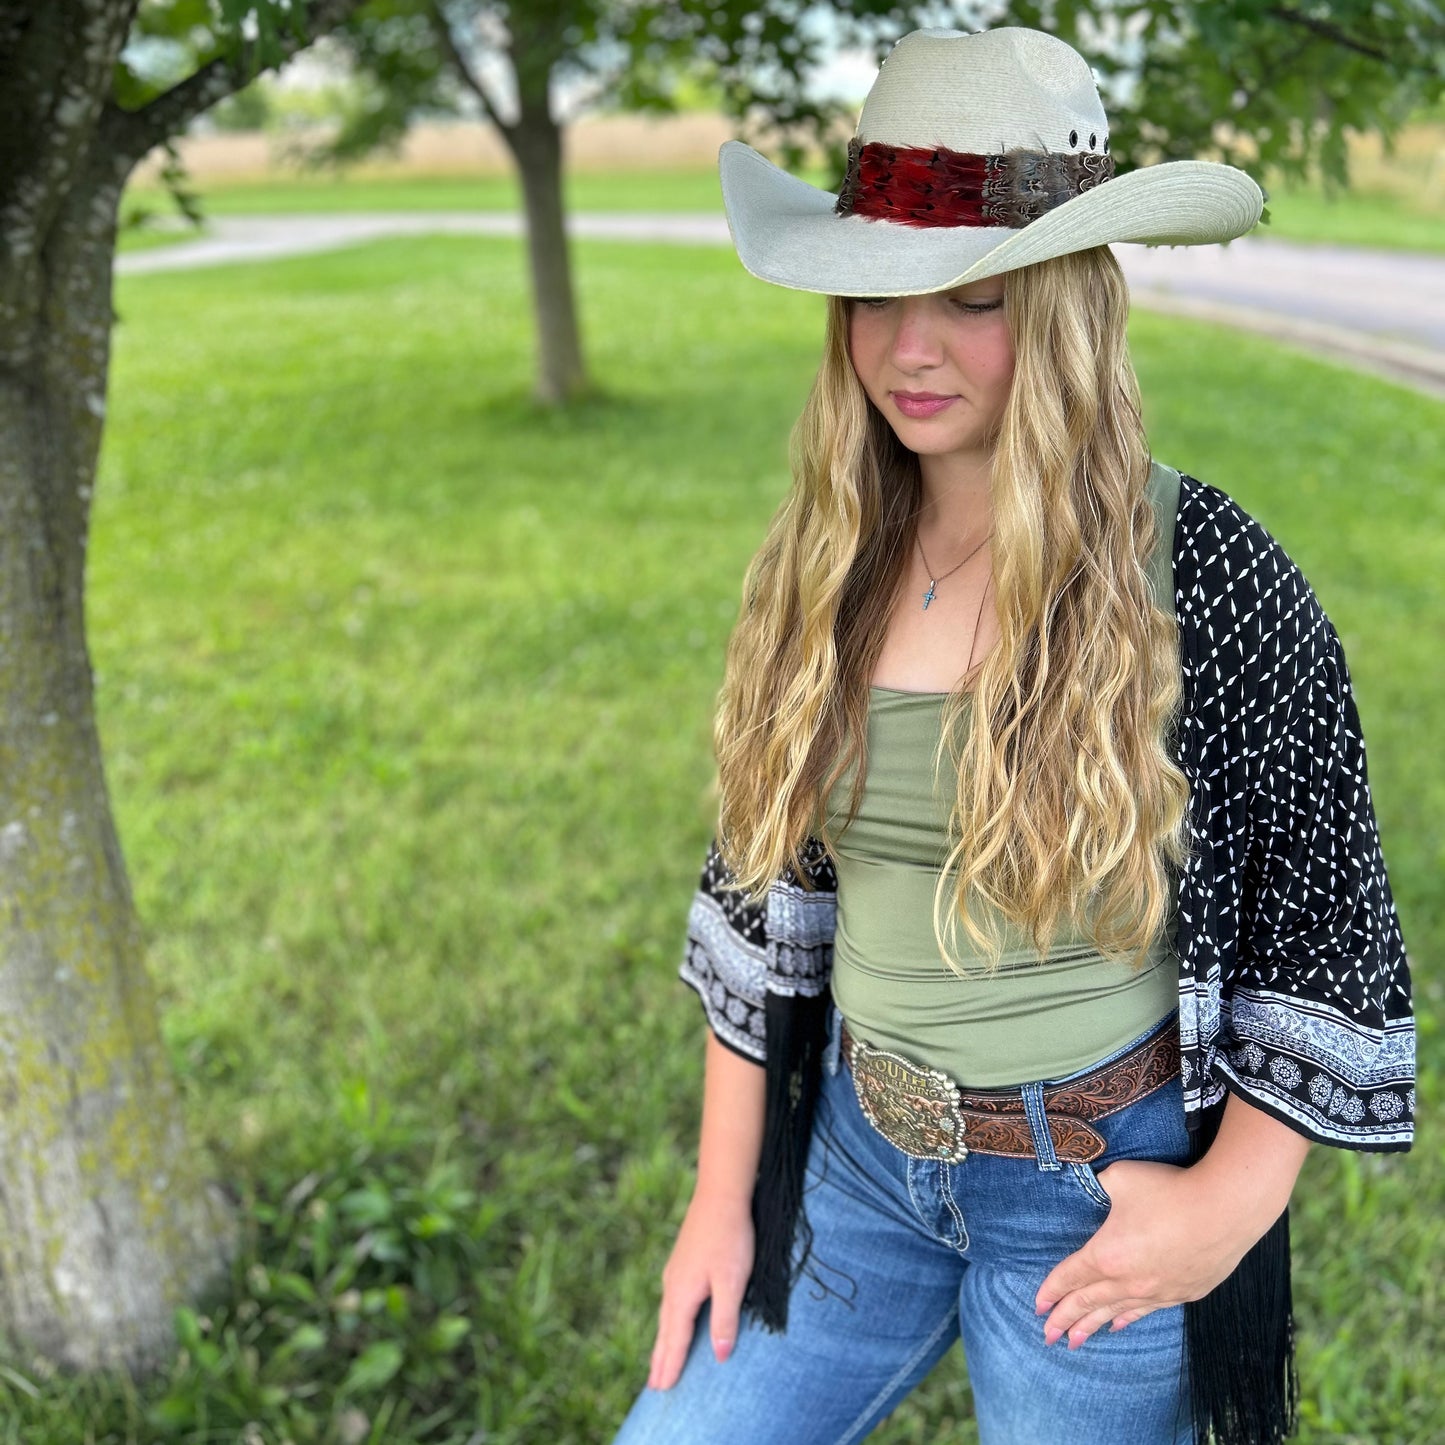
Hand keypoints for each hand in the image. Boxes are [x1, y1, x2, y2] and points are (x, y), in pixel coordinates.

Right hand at [647, 1190, 754, 1390]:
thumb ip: (725, 1318)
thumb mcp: (733, 1281)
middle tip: (654, 1387)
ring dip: (663, 1341)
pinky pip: (670, 1301)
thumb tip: (719, 1357)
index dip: (672, 1365)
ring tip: (659, 1360)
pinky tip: (673, 1318)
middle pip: (666, 1331)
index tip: (662, 1390)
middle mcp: (673, 1286)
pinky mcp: (682, 1262)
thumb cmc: (730, 1237)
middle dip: (661, 1359)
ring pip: (666, 1316)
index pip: (677, 1339)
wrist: (720, 1194)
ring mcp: (675, 1272)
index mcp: (683, 1294)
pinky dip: (669, 1321)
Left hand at [1032, 1159, 1274, 1350]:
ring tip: (1075, 1341)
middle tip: (1048, 1336)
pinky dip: (1126, 1319)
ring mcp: (1157, 1291)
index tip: (1037, 1306)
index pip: (1070, 1277)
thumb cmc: (1169, 1190)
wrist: (1225, 1208)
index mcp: (1107, 1254)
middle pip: (1088, 1304)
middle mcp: (1129, 1281)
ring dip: (1092, 1327)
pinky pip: (1145, 1312)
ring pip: (1116, 1313)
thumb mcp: (1120, 1177)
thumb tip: (1091, 1185)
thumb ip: (1098, 1184)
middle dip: (1064, 1320)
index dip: (1051, 1291)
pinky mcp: (1183, 1292)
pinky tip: (1118, 1326)